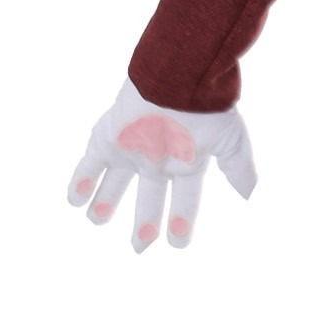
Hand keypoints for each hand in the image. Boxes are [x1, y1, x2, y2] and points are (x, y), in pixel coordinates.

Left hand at [68, 76, 255, 252]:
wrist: (179, 80)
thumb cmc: (206, 108)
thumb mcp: (231, 142)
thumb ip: (239, 170)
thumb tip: (252, 198)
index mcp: (186, 160)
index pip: (184, 197)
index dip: (181, 219)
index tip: (177, 243)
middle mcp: (157, 157)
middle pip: (148, 196)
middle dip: (144, 221)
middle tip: (139, 247)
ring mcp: (131, 148)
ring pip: (115, 181)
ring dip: (105, 200)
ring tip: (95, 219)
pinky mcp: (108, 139)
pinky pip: (90, 164)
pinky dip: (81, 181)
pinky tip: (74, 200)